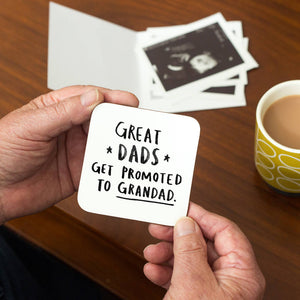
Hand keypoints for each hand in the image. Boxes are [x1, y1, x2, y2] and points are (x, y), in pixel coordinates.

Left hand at [0, 85, 138, 223]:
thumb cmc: (1, 153)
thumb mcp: (31, 125)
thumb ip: (64, 112)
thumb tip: (93, 97)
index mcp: (56, 110)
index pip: (89, 98)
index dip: (110, 98)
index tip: (128, 101)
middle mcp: (69, 129)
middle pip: (102, 120)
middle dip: (121, 120)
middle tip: (138, 122)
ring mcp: (76, 151)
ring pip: (104, 143)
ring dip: (119, 144)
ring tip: (134, 144)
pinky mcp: (79, 172)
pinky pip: (100, 168)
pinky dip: (111, 167)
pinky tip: (118, 166)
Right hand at [144, 202, 264, 298]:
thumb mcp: (192, 285)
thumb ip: (189, 250)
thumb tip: (186, 223)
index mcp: (241, 273)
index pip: (225, 230)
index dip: (202, 216)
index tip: (182, 208)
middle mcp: (231, 279)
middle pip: (204, 243)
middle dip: (178, 235)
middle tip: (159, 227)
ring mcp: (214, 289)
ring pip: (191, 258)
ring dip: (168, 253)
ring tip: (151, 253)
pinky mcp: (199, 297)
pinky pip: (183, 275)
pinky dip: (166, 270)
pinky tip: (153, 270)